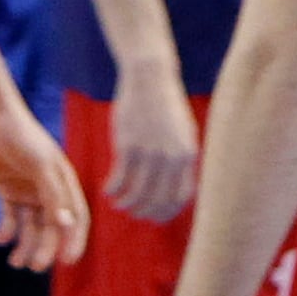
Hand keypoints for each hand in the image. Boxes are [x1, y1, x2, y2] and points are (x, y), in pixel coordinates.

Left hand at [0, 102, 90, 272]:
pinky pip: (10, 216)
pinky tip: (0, 240)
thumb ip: (53, 193)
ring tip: (15, 262)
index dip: (74, 240)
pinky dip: (6, 229)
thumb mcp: (40, 163)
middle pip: (51, 227)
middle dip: (44, 248)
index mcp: (64, 183)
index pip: (76, 218)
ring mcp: (28, 190)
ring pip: (30, 226)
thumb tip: (66, 224)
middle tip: (34, 267)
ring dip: (25, 244)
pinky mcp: (7, 188)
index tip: (67, 261)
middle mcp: (49, 190)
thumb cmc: (20, 135)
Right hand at [102, 56, 200, 221]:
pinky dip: (113, 189)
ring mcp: (150, 152)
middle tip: (135, 215)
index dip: (168, 210)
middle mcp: (171, 158)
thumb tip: (175, 183)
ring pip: (138, 192)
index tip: (156, 217)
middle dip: (146, 212)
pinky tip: (108, 192)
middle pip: (159, 198)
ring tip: (119, 206)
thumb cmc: (166, 106)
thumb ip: (180, 157)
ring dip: (127, 204)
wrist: (151, 78)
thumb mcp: (183, 132)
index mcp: (188, 155)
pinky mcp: (128, 145)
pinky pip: (120, 177)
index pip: (181, 196)